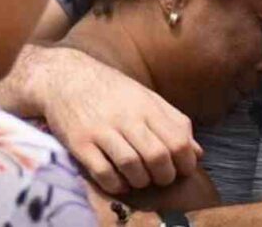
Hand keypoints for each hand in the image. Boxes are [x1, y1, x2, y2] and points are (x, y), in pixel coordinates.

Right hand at [35, 47, 201, 194]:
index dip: (184, 163)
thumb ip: (173, 122)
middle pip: (157, 157)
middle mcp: (125, 117)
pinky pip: (104, 173)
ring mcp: (101, 130)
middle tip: (159, 176)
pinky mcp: (80, 143)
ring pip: (132, 167)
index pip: (177, 141)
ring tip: (139, 178)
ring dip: (141, 181)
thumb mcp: (145, 97)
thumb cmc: (110, 90)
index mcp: (146, 105)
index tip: (180, 169)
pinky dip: (116, 184)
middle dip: (164, 176)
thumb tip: (197, 153)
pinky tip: (118, 180)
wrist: (64, 77)